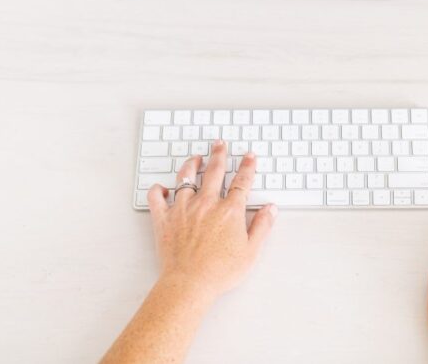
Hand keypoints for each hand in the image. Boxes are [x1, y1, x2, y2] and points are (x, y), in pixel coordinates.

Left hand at [146, 141, 277, 303]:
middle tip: (220, 144)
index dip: (247, 167)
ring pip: (186, 177)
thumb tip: (270, 209)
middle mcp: (206, 204)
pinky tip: (162, 187)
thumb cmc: (219, 272)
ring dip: (191, 164)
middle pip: (214, 171)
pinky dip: (158, 190)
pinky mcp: (164, 219)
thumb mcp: (250, 251)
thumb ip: (262, 226)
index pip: (241, 181)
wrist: (189, 284)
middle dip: (219, 154)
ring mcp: (183, 209)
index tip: (249, 157)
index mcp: (229, 211)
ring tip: (195, 157)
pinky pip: (157, 198)